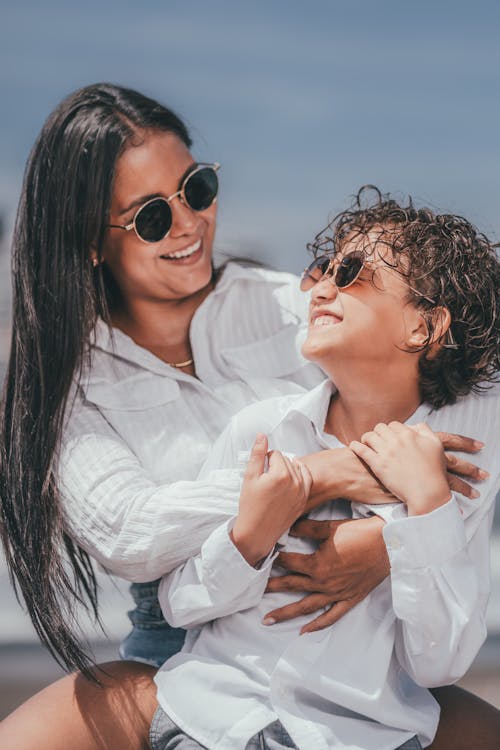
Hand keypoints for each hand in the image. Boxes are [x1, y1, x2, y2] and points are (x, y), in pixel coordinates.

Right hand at [231, 434, 311, 565]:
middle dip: (276, 465)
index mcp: (281, 474)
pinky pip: (306, 481)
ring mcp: (302, 492)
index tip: (259, 471)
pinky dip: (300, 477)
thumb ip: (257, 454)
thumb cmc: (250, 506)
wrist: (256, 533)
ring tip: (275, 480)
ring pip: (297, 469)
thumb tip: (261, 435)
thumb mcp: (249, 477)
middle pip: (287, 460)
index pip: (276, 454)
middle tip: (265, 478)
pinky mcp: (304, 501)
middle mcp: (295, 482)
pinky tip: (291, 479)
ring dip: (287, 470)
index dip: (265, 459)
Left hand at [263, 515, 388, 632]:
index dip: (275, 559)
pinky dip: (317, 625)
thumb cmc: (360, 533)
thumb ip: (307, 529)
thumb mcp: (330, 527)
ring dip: (286, 614)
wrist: (389, 545)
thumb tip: (288, 526)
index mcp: (317, 564)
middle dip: (272, 588)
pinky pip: (331, 617)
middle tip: (253, 593)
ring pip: (306, 607)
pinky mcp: (349, 599)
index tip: (262, 558)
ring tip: (268, 620)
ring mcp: (336, 594)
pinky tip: (303, 631)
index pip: (289, 563)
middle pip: (292, 586)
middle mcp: (324, 583)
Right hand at [302, 433, 486, 508]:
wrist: (344, 470)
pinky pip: (428, 501)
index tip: (480, 446)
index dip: (463, 442)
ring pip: (442, 484)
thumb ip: (395, 441)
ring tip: (476, 495)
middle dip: (468, 469)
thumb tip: (403, 437)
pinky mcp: (406, 493)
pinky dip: (441, 506)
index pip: (443, 440)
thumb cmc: (358, 455)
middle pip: (449, 464)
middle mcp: (416, 461)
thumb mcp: (380, 443)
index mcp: (413, 445)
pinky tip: (451, 511)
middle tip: (485, 474)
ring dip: (459, 489)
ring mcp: (412, 478)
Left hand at [350, 422, 450, 514]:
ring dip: (367, 438)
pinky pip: (362, 451)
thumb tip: (414, 426)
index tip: (390, 437)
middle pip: (380, 428)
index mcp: (409, 435)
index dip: (392, 430)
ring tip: (366, 443)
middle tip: (378, 440)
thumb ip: (425, 431)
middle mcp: (396, 441)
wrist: (427, 493)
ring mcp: (386, 453)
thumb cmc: (434, 471)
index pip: (394, 425)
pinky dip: (356, 446)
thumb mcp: (436, 445)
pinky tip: (354, 446)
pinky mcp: (378, 465)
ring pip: (369, 436)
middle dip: (379, 433)